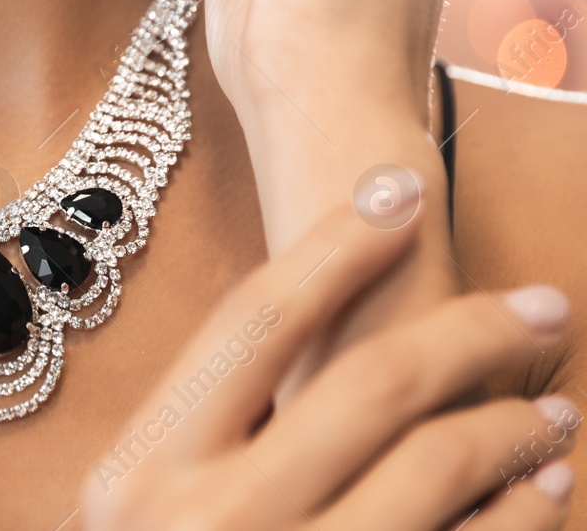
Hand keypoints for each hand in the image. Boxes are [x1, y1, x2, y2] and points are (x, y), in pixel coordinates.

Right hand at [83, 203, 577, 530]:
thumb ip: (208, 432)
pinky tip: (547, 485)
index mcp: (141, 473)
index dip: (335, 242)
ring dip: (513, 422)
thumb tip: (326, 317)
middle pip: (367, 384)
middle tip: (539, 304)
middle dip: (472, 329)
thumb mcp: (138, 514)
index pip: (254, 322)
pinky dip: (524, 514)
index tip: (402, 185)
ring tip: (549, 403)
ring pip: (437, 466)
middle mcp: (208, 523)